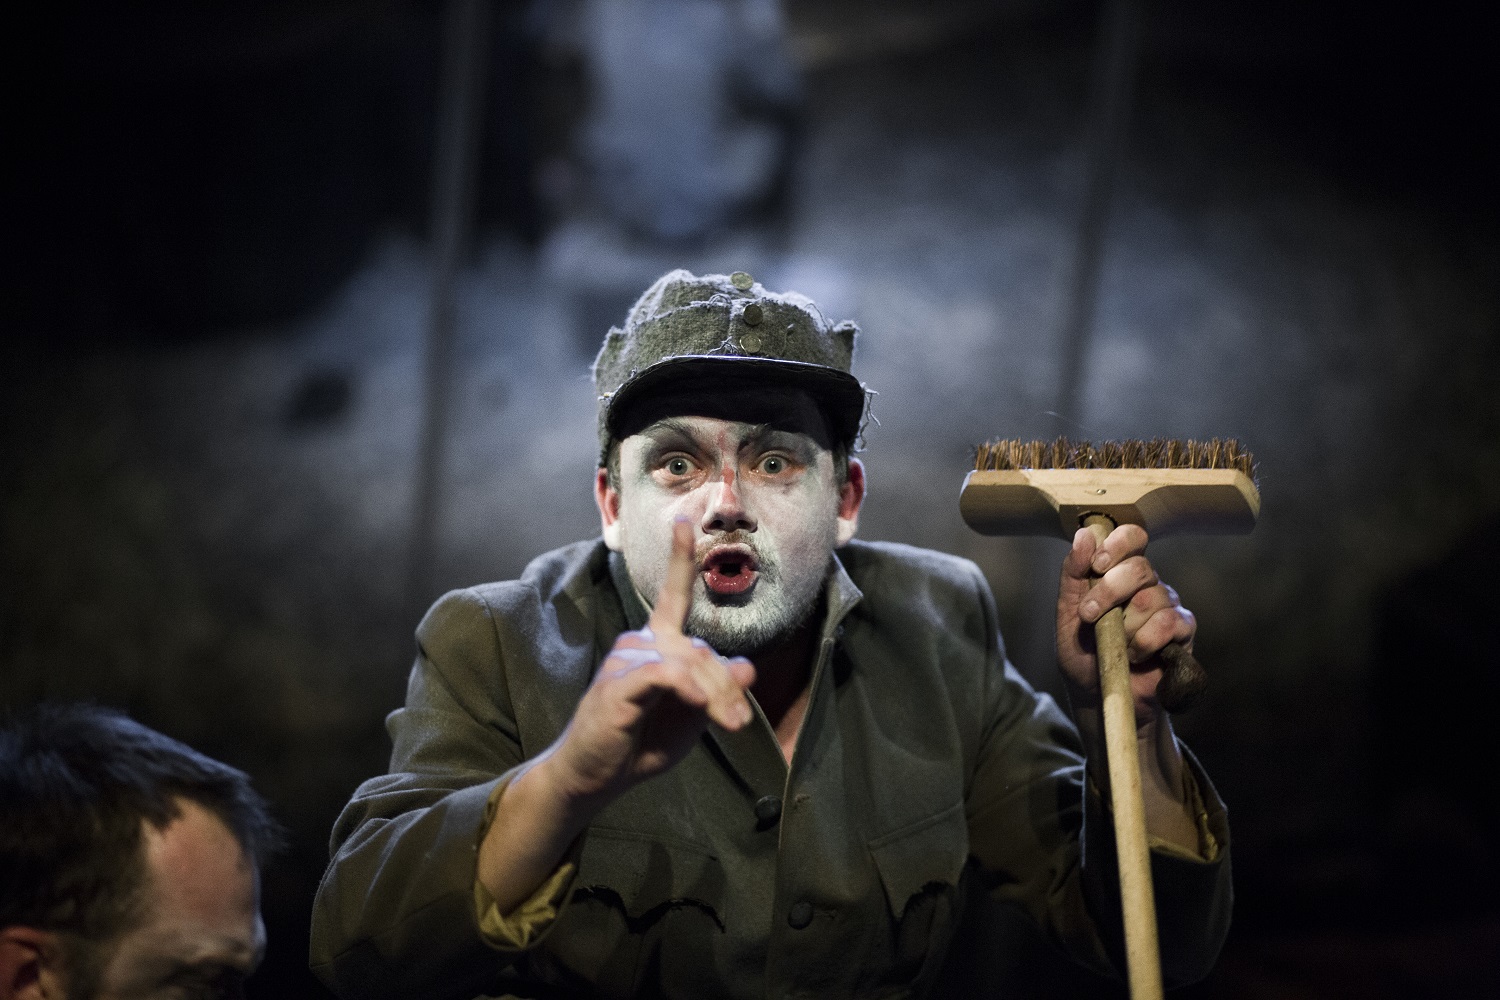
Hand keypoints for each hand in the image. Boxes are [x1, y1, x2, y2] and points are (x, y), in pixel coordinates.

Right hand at [545, 517, 756, 805]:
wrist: (596, 776)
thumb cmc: (641, 742)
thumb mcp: (691, 717)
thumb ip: (717, 691)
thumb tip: (747, 666)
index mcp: (656, 646)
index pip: (671, 596)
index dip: (679, 558)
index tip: (684, 523)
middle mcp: (639, 643)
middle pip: (701, 650)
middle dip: (726, 687)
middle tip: (739, 723)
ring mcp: (624, 660)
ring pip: (689, 662)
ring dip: (715, 696)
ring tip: (730, 725)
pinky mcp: (616, 683)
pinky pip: (665, 673)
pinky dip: (689, 687)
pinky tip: (700, 705)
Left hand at [1056, 523, 1195, 721]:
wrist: (1099, 696)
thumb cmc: (1083, 654)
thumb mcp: (1067, 614)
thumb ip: (1073, 574)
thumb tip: (1083, 534)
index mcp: (1120, 573)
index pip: (1132, 538)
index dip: (1117, 545)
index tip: (1097, 565)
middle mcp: (1148, 585)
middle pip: (1140, 567)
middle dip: (1109, 590)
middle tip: (1090, 616)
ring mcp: (1168, 606)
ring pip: (1152, 598)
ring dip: (1124, 625)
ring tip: (1115, 644)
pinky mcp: (1183, 632)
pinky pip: (1169, 624)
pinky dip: (1145, 642)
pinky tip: (1135, 655)